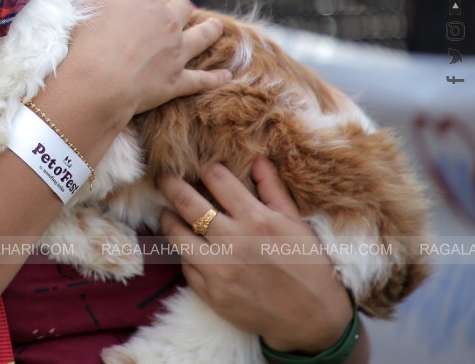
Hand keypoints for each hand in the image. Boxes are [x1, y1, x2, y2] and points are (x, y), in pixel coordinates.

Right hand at [60, 0, 230, 119]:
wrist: (98, 82)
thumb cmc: (88, 43)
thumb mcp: (88, 10)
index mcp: (144, 1)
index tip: (128, 0)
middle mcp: (166, 22)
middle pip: (180, 6)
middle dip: (178, 6)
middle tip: (173, 11)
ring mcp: (176, 51)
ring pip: (202, 35)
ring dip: (210, 30)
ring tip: (216, 27)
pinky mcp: (178, 80)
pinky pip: (202, 79)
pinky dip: (215, 78)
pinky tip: (227, 75)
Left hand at [159, 157, 355, 353]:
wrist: (312, 319)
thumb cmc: (307, 266)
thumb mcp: (295, 223)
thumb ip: (273, 188)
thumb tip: (257, 158)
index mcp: (256, 219)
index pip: (216, 178)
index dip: (207, 169)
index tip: (202, 169)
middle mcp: (233, 242)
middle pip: (185, 202)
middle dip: (169, 184)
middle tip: (163, 178)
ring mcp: (219, 269)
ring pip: (175, 234)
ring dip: (168, 218)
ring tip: (167, 212)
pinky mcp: (210, 293)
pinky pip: (184, 265)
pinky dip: (184, 253)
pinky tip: (188, 247)